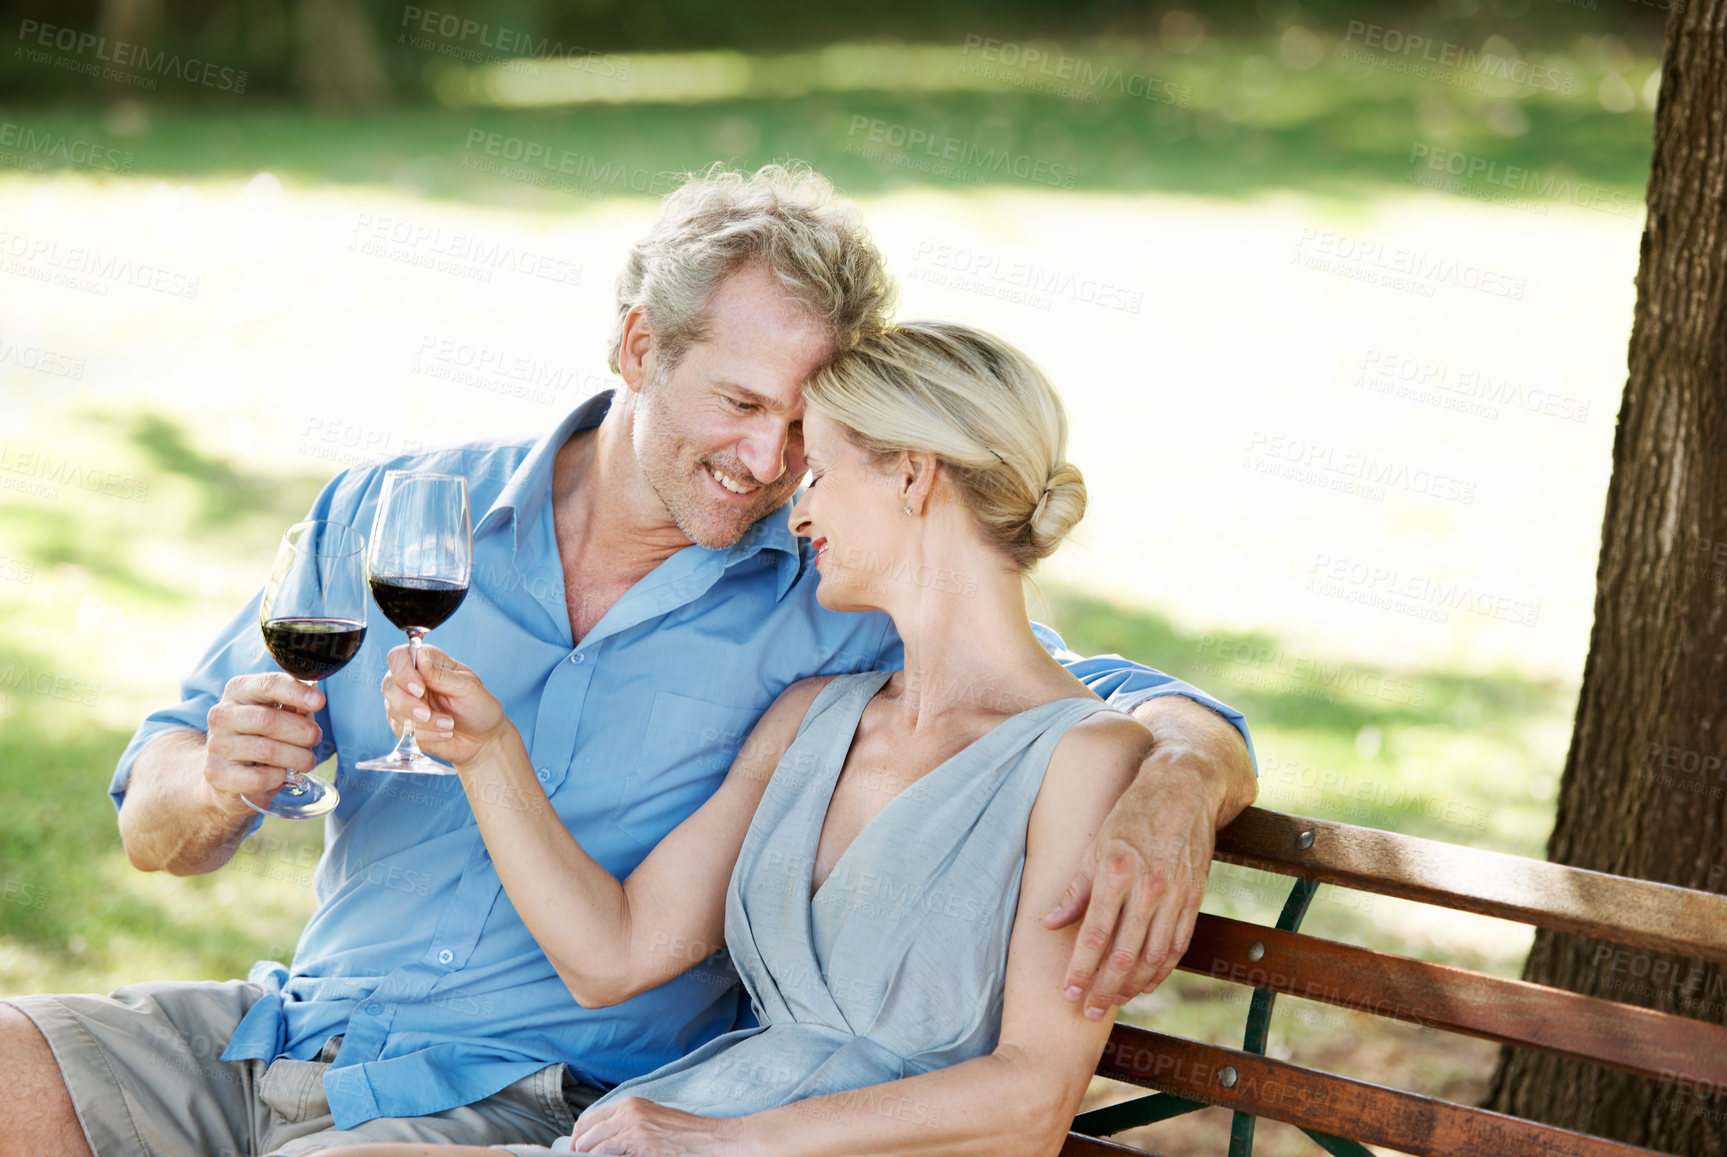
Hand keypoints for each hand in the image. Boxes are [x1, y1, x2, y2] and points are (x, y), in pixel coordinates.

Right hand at [203, 673, 324, 813]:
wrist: (226, 772)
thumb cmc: (260, 735)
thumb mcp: (278, 712)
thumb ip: (295, 704)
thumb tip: (314, 698)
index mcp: (238, 691)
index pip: (267, 685)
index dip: (296, 693)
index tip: (319, 702)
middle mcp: (222, 715)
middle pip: (268, 720)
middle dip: (302, 732)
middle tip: (316, 739)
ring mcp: (217, 745)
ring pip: (266, 750)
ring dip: (297, 757)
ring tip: (306, 760)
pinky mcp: (218, 775)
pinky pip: (259, 778)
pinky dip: (278, 777)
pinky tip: (279, 774)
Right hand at [380, 643, 508, 767]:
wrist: (482, 739)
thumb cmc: (478, 707)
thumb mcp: (468, 687)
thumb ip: (442, 675)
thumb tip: (421, 662)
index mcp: (427, 662)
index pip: (399, 657)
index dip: (403, 672)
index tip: (420, 688)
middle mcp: (411, 680)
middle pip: (389, 684)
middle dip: (407, 703)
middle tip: (428, 714)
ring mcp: (404, 703)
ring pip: (393, 709)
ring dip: (422, 722)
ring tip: (448, 724)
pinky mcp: (403, 725)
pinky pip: (400, 730)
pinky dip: (424, 734)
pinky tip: (443, 734)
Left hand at [568, 1096, 750, 1156]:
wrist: (710, 1139)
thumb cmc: (686, 1134)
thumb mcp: (653, 1122)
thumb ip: (629, 1128)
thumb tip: (607, 1144)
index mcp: (631, 1104)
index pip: (591, 1118)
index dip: (579, 1136)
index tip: (576, 1148)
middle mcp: (628, 1109)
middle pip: (586, 1128)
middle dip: (577, 1147)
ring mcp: (632, 1124)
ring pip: (592, 1142)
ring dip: (586, 1153)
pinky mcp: (638, 1139)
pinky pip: (606, 1150)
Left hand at [1044, 762, 1217, 1018]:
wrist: (1184, 789)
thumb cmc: (1131, 813)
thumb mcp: (1095, 844)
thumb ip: (1075, 889)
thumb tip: (1049, 924)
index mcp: (1116, 872)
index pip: (1093, 935)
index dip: (1080, 969)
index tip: (1068, 992)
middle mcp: (1147, 888)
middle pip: (1123, 954)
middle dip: (1104, 988)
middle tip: (1087, 1012)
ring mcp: (1174, 896)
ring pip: (1153, 956)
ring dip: (1132, 986)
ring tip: (1112, 1002)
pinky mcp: (1193, 898)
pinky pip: (1177, 945)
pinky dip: (1161, 970)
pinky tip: (1146, 984)